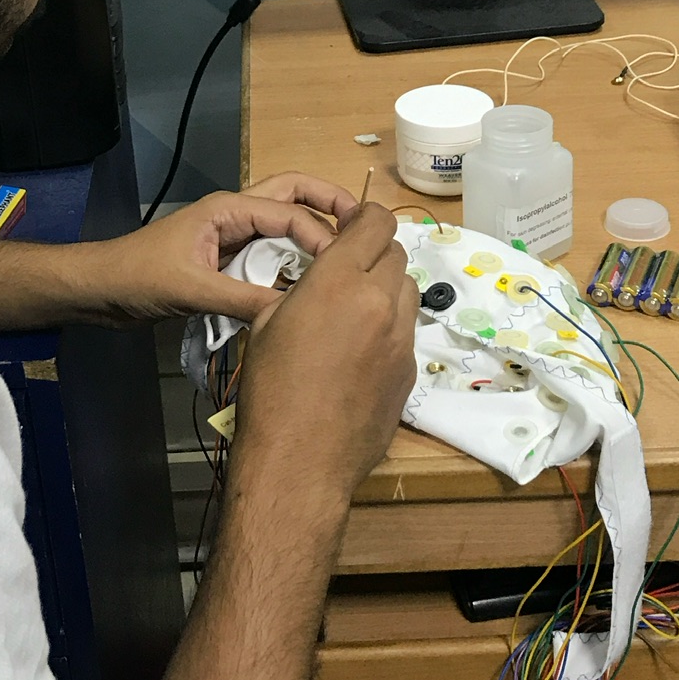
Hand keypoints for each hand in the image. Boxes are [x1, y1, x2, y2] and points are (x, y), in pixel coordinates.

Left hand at [89, 173, 357, 325]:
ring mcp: (232, 235)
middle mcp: (235, 214)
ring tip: (347, 256)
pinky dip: (294, 260)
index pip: (289, 213)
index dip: (321, 237)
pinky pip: (271, 251)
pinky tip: (311, 285)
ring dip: (314, 230)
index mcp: (228, 209)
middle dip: (330, 203)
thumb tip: (291, 312)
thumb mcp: (190, 289)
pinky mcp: (227, 258)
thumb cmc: (137, 279)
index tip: (341, 268)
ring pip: (284, 220)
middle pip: (294, 193)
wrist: (101, 290)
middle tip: (365, 228)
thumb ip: (239, 298)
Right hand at [230, 202, 417, 503]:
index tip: (349, 229)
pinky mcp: (411, 372)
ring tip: (356, 312)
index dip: (363, 219)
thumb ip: (304, 290)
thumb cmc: (269, 389)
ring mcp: (402, 339)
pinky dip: (390, 329)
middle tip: (346, 274)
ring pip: (408, 291)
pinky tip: (361, 353)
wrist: (300, 460)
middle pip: (395, 254)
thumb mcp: (267, 323)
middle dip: (373, 255)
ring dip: (386, 289)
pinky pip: (407, 332)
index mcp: (340, 281)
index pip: (375, 222)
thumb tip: (321, 284)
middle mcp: (381, 302)